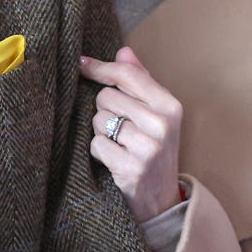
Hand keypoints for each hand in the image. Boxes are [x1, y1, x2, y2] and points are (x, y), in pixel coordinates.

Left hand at [80, 46, 182, 222]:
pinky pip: (96, 145)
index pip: (127, 76)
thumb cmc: (154, 149)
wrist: (162, 200)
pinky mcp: (131, 168)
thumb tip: (124, 51)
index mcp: (170, 106)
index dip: (100, 68)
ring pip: (99, 121)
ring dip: (101, 133)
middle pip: (106, 97)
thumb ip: (140, 81)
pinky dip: (99, 152)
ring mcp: (148, 147)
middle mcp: (162, 124)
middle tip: (121, 128)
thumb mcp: (155, 114)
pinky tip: (114, 160)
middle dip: (105, 111)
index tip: (81, 63)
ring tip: (120, 145)